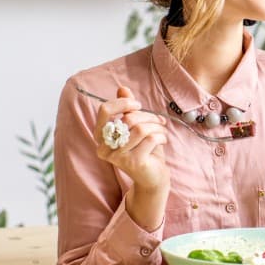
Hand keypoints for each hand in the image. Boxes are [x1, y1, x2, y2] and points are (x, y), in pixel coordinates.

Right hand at [93, 85, 169, 211]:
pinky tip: (163, 140)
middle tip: (159, 120)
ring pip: (140, 128)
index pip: (105, 111)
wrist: (152, 176)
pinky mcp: (133, 163)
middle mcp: (104, 147)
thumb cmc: (143, 148)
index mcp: (101, 136)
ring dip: (156, 126)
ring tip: (161, 130)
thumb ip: (127, 108)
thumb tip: (122, 88)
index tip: (138, 105)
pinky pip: (150, 139)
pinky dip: (161, 136)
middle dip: (148, 116)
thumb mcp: (135, 126)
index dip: (123, 103)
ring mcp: (117, 157)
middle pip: (127, 119)